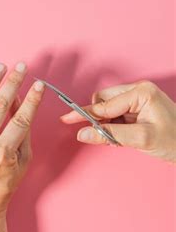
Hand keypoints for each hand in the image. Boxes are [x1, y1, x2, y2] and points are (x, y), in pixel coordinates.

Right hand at [61, 80, 175, 162]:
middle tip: (97, 135)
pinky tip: (120, 135)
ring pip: (107, 108)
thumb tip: (83, 134)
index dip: (85, 115)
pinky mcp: (138, 108)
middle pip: (103, 102)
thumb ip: (109, 135)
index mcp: (141, 92)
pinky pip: (115, 114)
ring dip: (106, 124)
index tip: (67, 119)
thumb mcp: (140, 138)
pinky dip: (113, 126)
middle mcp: (138, 91)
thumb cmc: (175, 140)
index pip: (104, 105)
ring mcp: (139, 99)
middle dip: (98, 119)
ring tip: (116, 138)